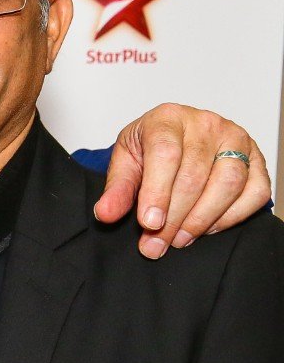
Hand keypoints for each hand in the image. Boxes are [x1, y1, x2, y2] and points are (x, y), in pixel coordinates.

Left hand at [95, 104, 271, 256]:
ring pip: (228, 183)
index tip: (148, 223)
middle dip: (174, 217)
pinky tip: (206, 229)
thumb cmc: (149, 148)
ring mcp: (236, 139)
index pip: (165, 154)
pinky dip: (232, 217)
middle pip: (195, 175)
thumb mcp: (125, 162)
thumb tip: (106, 214)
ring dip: (202, 219)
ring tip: (178, 239)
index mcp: (168, 118)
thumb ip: (116, 189)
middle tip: (156, 244)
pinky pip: (255, 192)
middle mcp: (206, 124)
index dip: (157, 192)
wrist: (174, 138)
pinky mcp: (256, 159)